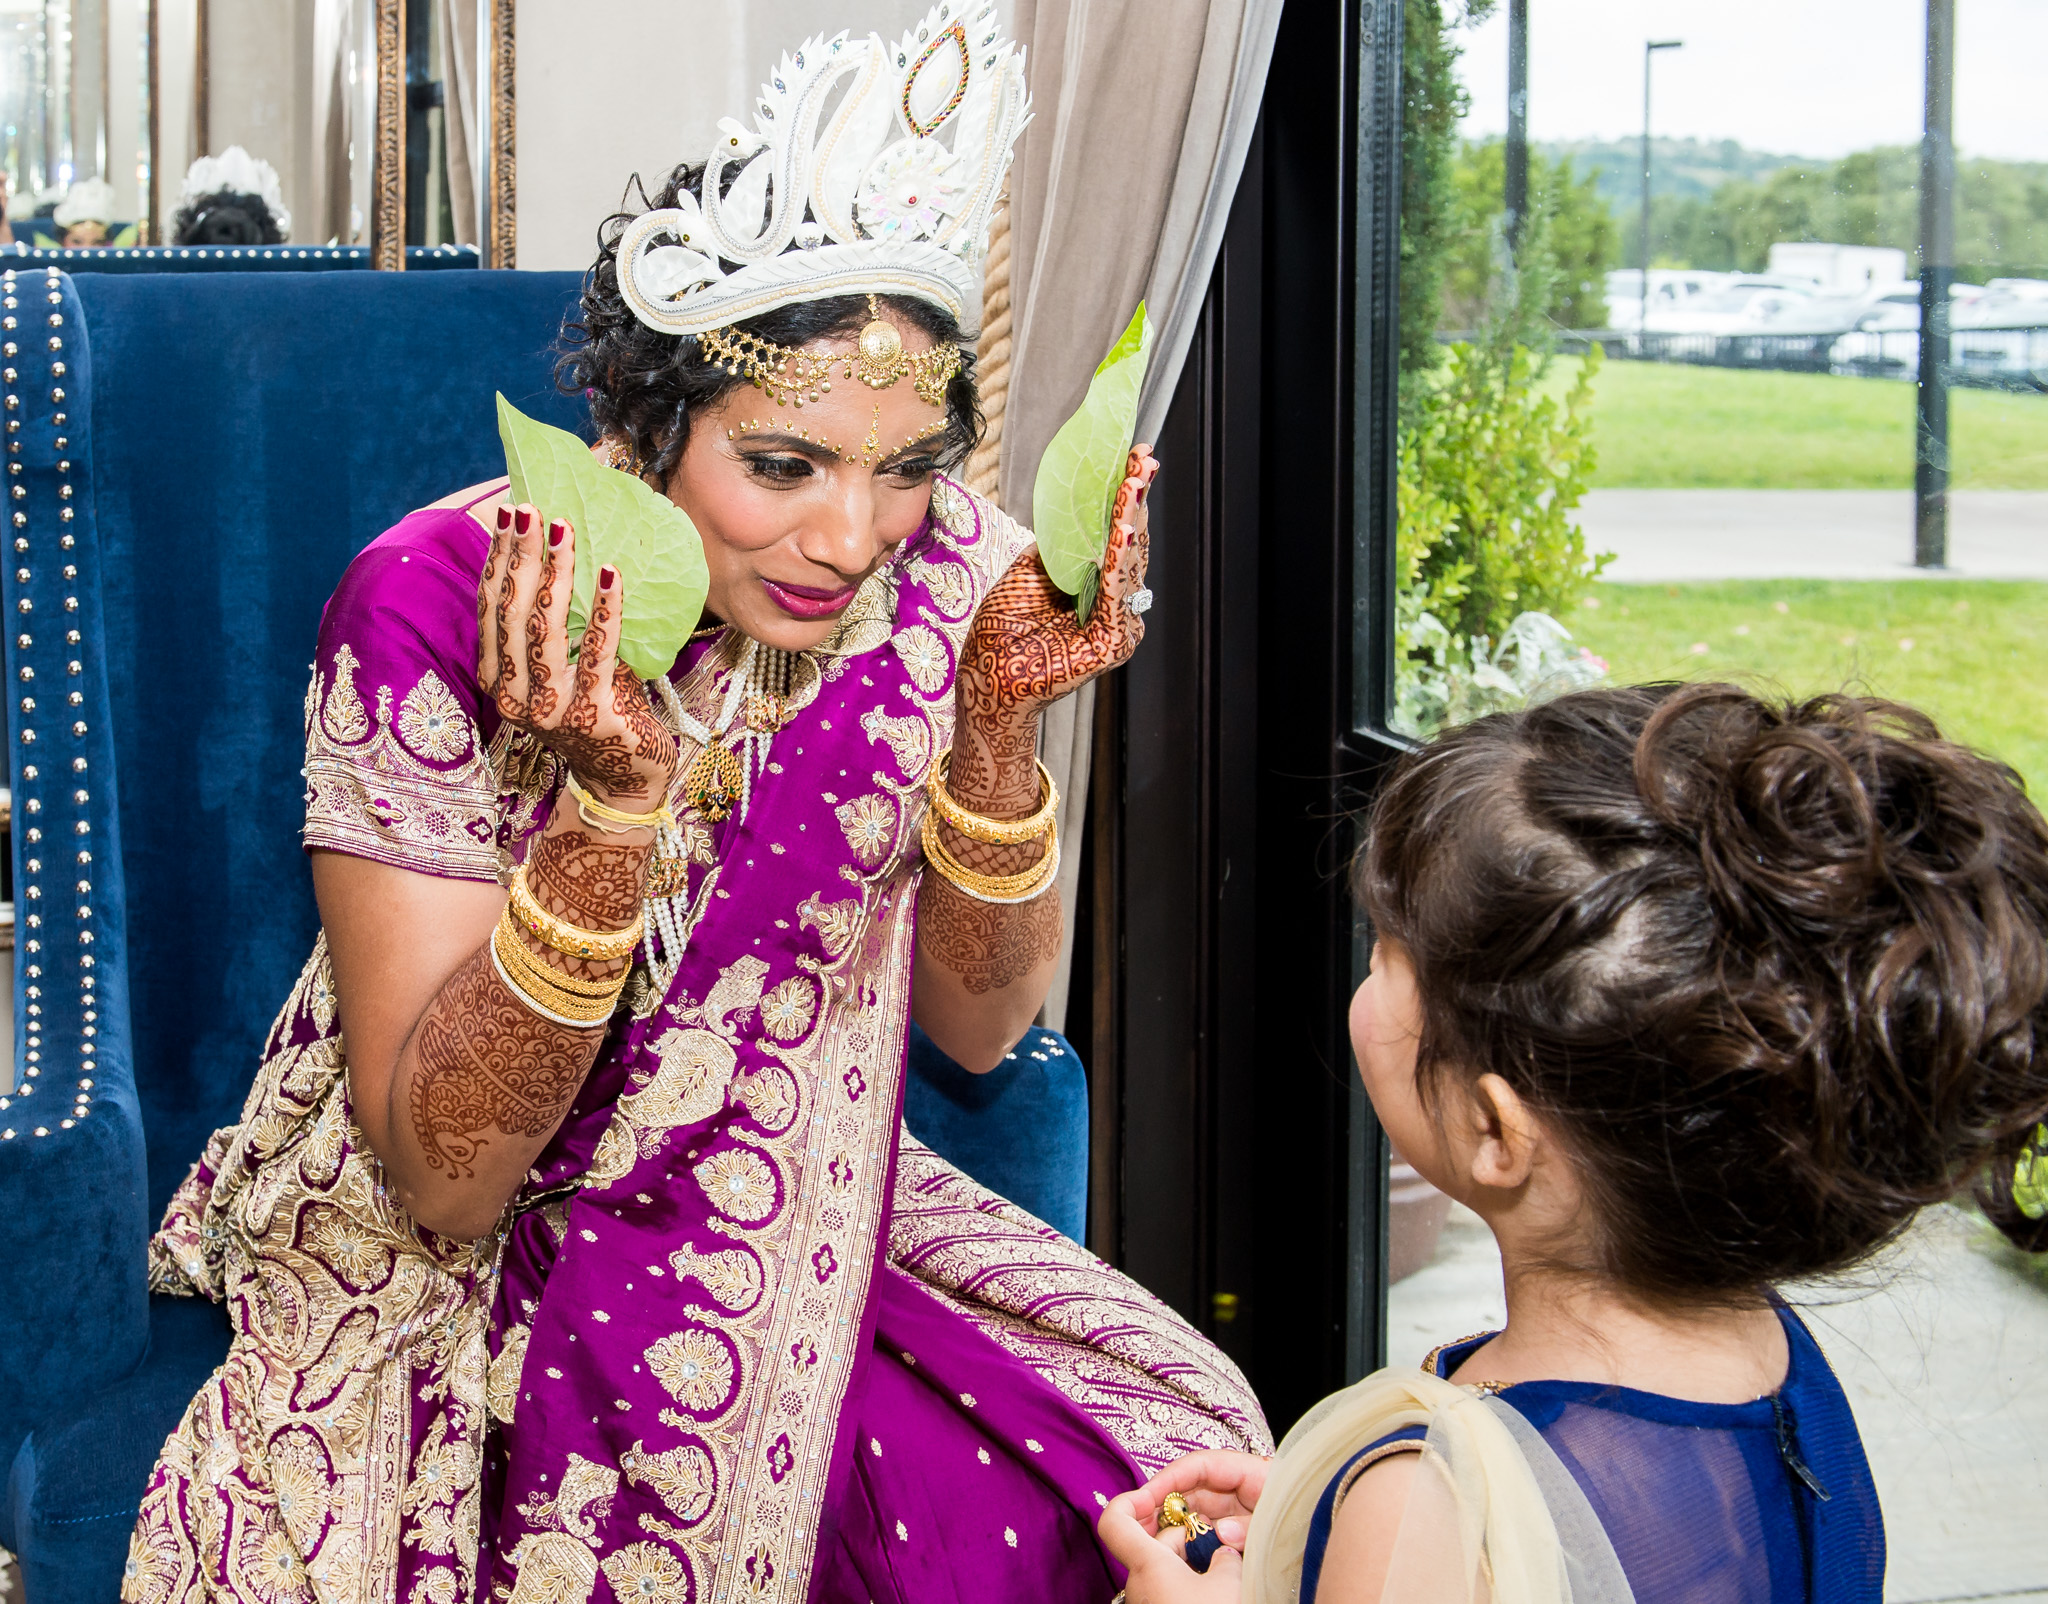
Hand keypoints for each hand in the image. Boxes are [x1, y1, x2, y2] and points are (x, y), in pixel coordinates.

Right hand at [477, 502, 678, 806]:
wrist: (624, 777)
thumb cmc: (593, 710)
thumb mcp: (558, 672)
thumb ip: (548, 630)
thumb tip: (555, 554)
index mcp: (498, 680)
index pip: (489, 610)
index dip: (498, 560)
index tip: (508, 516)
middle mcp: (515, 695)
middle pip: (511, 612)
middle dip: (520, 555)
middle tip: (532, 509)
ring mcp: (551, 707)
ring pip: (545, 628)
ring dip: (556, 573)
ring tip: (566, 531)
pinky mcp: (594, 712)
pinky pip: (598, 649)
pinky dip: (604, 609)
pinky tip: (610, 575)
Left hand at [958, 445, 1155, 731]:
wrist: (986, 675)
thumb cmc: (1003, 629)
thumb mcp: (1030, 571)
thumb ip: (1058, 544)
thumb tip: (1076, 509)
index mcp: (1095, 588)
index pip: (1114, 536)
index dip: (1124, 498)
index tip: (1136, 458)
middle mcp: (1112, 605)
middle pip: (1127, 545)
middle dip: (1134, 499)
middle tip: (1143, 460)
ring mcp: (1116, 624)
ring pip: (1125, 564)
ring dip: (1131, 520)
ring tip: (1136, 482)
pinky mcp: (1111, 643)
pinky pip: (1116, 594)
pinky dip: (1119, 561)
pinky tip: (1123, 532)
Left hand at [1099, 1449, 1267, 1602]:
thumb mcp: (1229, 1583)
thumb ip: (1226, 1553)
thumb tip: (1225, 1546)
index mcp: (1147, 1564)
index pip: (1114, 1518)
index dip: (1132, 1498)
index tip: (1157, 1492)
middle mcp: (1139, 1580)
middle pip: (1147, 1538)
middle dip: (1179, 1528)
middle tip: (1211, 1527)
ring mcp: (1147, 1598)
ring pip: (1161, 1562)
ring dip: (1188, 1553)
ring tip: (1223, 1556)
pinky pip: (1169, 1583)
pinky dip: (1188, 1574)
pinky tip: (1217, 1581)